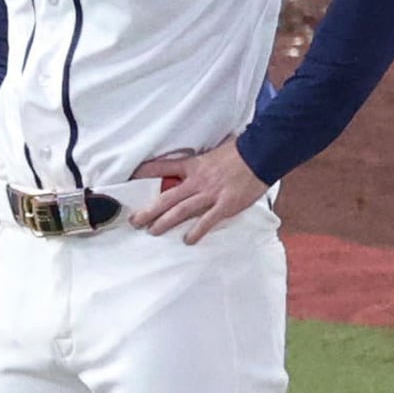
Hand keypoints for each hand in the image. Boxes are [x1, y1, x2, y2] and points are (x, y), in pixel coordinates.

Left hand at [129, 140, 267, 242]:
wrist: (261, 154)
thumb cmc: (241, 152)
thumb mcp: (215, 151)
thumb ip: (203, 161)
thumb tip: (199, 162)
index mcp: (194, 165)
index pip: (164, 167)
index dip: (146, 172)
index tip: (132, 178)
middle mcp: (197, 181)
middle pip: (167, 197)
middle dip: (149, 210)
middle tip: (135, 220)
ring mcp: (210, 194)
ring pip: (181, 211)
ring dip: (164, 222)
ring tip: (152, 231)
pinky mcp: (225, 205)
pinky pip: (206, 221)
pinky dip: (196, 232)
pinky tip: (187, 240)